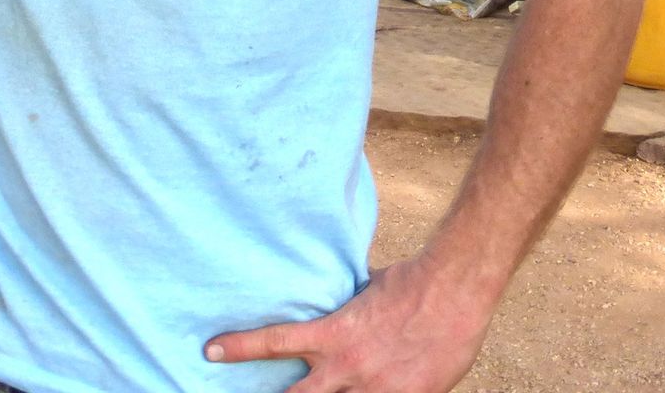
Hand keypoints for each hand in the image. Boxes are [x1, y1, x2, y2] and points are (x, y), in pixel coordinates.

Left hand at [204, 254, 491, 392]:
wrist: (454, 290)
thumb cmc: (409, 282)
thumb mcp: (363, 291)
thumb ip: (343, 306)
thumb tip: (328, 296)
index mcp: (333, 334)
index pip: (274, 342)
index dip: (240, 347)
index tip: (210, 350)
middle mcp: (348, 367)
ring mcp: (377, 390)